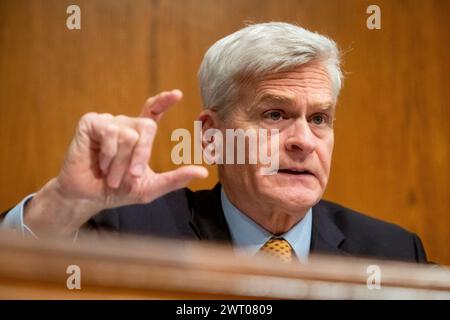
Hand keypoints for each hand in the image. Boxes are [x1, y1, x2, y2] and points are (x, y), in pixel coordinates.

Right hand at [24, 90, 207, 234]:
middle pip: (146, 127)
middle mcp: (124, 124)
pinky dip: (108, 154)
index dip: (164, 101)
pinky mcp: (90, 123)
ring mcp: (107, 121)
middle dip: (142, 154)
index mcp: (138, 135)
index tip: (177, 94)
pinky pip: (109, 132)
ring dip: (120, 162)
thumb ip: (176, 178)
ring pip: (127, 134)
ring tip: (109, 174)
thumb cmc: (117, 191)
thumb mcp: (150, 187)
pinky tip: (99, 162)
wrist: (89, 197)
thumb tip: (203, 172)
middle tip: (133, 176)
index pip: (153, 111)